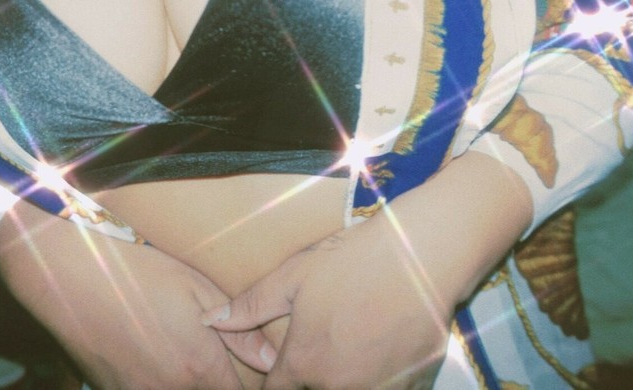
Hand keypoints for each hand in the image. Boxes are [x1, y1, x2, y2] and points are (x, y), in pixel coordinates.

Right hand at [0, 200, 270, 388]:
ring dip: (188, 386)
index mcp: (199, 369)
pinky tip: (155, 361)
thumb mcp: (198, 290)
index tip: (251, 378)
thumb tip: (271, 360)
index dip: (250, 388)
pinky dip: (156, 384)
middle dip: (219, 387)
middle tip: (218, 367)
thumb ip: (239, 332)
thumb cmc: (139, 271)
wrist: (71, 272)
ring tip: (183, 360)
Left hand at [202, 222, 449, 388]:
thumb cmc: (356, 261)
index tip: (283, 371)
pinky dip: (383, 383)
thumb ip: (251, 306)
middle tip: (326, 345)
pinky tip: (384, 354)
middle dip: (312, 381)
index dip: (277, 383)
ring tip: (354, 349)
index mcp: (305, 363)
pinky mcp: (415, 386)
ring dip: (348, 382)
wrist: (422, 255)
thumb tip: (211, 320)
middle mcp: (339, 387)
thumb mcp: (295, 276)